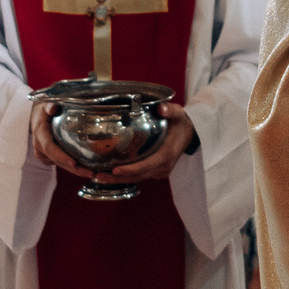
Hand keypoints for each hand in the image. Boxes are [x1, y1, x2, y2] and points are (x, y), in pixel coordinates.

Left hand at [27, 101, 195, 184]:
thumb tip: (161, 108)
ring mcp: (160, 171)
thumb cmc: (180, 124)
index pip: (148, 165)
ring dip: (119, 180)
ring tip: (99, 176)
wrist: (190, 134)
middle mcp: (163, 166)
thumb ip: (170, 110)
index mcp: (167, 154)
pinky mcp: (155, 171)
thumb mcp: (178, 114)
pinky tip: (110, 174)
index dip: (131, 169)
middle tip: (98, 175)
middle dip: (118, 178)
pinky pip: (139, 176)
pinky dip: (125, 176)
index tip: (115, 170)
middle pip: (139, 176)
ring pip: (138, 178)